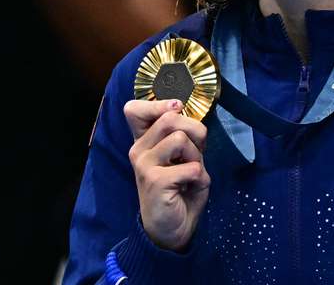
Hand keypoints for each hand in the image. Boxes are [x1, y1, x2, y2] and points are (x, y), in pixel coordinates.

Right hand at [124, 99, 210, 251]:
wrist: (173, 230)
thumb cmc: (181, 190)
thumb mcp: (184, 157)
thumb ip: (183, 135)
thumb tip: (183, 113)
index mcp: (144, 141)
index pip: (134, 109)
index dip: (159, 104)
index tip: (176, 109)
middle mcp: (139, 150)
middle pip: (170, 117)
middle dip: (194, 133)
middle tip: (194, 155)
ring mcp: (143, 164)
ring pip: (180, 139)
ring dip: (197, 157)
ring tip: (191, 173)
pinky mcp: (154, 181)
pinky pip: (191, 166)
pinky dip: (200, 177)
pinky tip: (189, 188)